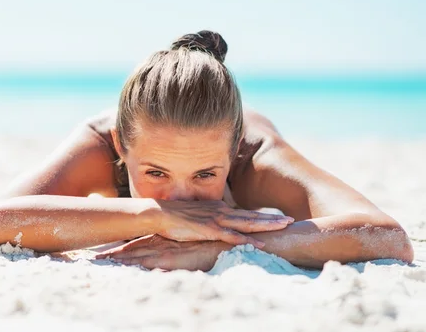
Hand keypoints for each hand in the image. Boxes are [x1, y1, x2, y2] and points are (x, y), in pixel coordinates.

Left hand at [95, 234, 229, 271]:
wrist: (218, 244)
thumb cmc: (204, 245)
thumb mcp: (187, 244)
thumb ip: (175, 248)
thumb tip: (166, 256)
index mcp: (161, 241)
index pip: (137, 244)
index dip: (121, 249)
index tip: (105, 252)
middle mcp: (158, 244)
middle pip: (130, 249)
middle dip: (112, 253)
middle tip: (95, 257)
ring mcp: (162, 251)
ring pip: (134, 255)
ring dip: (117, 258)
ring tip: (100, 260)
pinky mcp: (167, 259)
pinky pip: (146, 262)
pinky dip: (132, 263)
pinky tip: (121, 264)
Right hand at [155, 199, 293, 247]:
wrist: (159, 213)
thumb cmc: (176, 217)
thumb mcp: (197, 218)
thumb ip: (210, 222)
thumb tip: (219, 230)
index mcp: (219, 209)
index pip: (246, 214)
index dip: (264, 217)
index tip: (281, 219)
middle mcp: (221, 212)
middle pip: (251, 217)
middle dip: (272, 219)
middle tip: (292, 220)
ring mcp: (215, 220)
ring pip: (246, 223)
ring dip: (265, 225)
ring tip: (283, 227)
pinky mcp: (208, 229)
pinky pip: (230, 235)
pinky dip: (245, 239)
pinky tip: (258, 244)